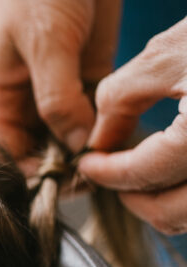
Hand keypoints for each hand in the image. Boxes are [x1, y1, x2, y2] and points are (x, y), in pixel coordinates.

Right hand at [0, 0, 120, 167]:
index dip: (38, 170)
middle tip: (98, 172)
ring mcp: (54, 90)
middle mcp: (22, 99)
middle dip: (67, 163)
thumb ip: (57, 99)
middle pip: (41, 149)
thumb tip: (72, 146)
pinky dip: (108, 126)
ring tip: (113, 155)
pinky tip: (122, 134)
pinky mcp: (86, 77)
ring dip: (91, 147)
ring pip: (71, 136)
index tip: (71, 180)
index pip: (11, 151)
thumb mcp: (46, 44)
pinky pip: (96, 114)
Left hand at [78, 18, 186, 234]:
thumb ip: (122, 98)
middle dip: (134, 198)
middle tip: (112, 174)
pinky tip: (178, 162)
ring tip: (144, 168)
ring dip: (165, 201)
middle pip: (172, 214)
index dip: (106, 172)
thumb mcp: (172, 52)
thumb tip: (99, 139)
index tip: (88, 163)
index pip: (144, 174)